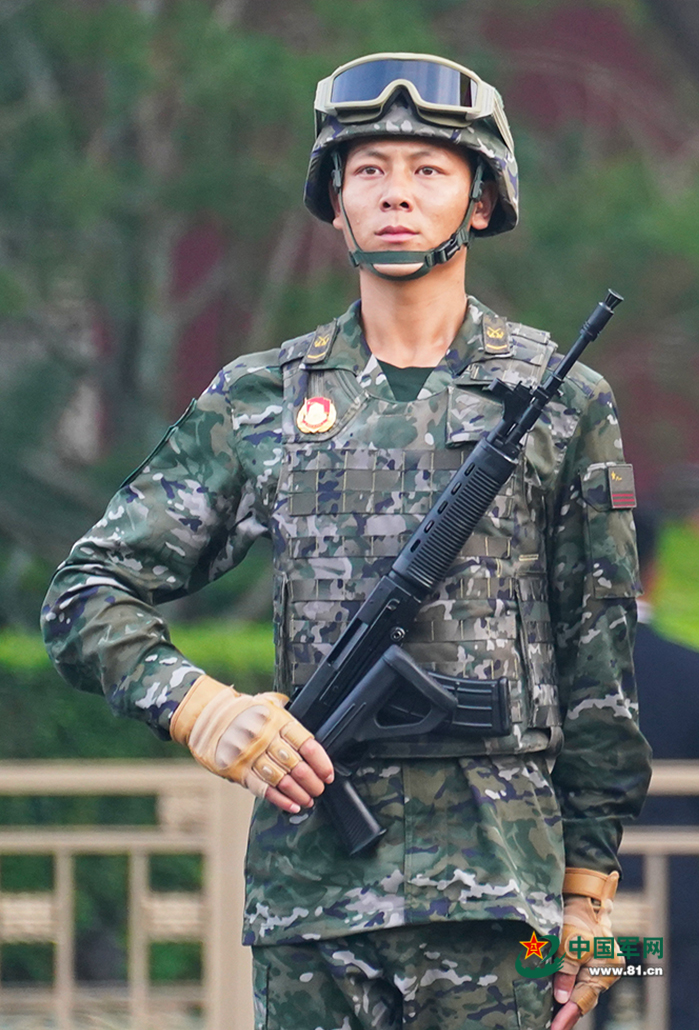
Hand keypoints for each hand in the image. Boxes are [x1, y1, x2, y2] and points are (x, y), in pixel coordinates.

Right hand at [170, 675, 333, 811]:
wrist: (205, 715)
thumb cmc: (239, 711)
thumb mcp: (266, 704)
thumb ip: (286, 717)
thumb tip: (305, 731)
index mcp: (277, 721)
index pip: (307, 745)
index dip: (321, 762)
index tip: (328, 773)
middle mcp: (266, 739)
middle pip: (297, 766)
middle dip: (312, 782)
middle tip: (319, 789)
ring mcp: (251, 756)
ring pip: (282, 780)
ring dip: (299, 793)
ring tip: (308, 800)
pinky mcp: (238, 770)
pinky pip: (263, 789)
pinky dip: (279, 799)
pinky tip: (291, 805)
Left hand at [551, 868, 624, 1028]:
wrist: (581, 894)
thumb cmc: (577, 916)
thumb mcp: (568, 944)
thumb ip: (565, 972)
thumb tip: (561, 1000)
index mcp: (608, 966)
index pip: (585, 997)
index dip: (568, 1014)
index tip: (555, 1028)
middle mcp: (608, 969)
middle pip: (584, 996)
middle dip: (567, 1011)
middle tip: (551, 1027)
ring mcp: (601, 965)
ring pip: (581, 989)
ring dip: (566, 1001)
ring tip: (552, 1019)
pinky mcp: (591, 960)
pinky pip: (579, 979)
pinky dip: (568, 988)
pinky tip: (557, 1002)